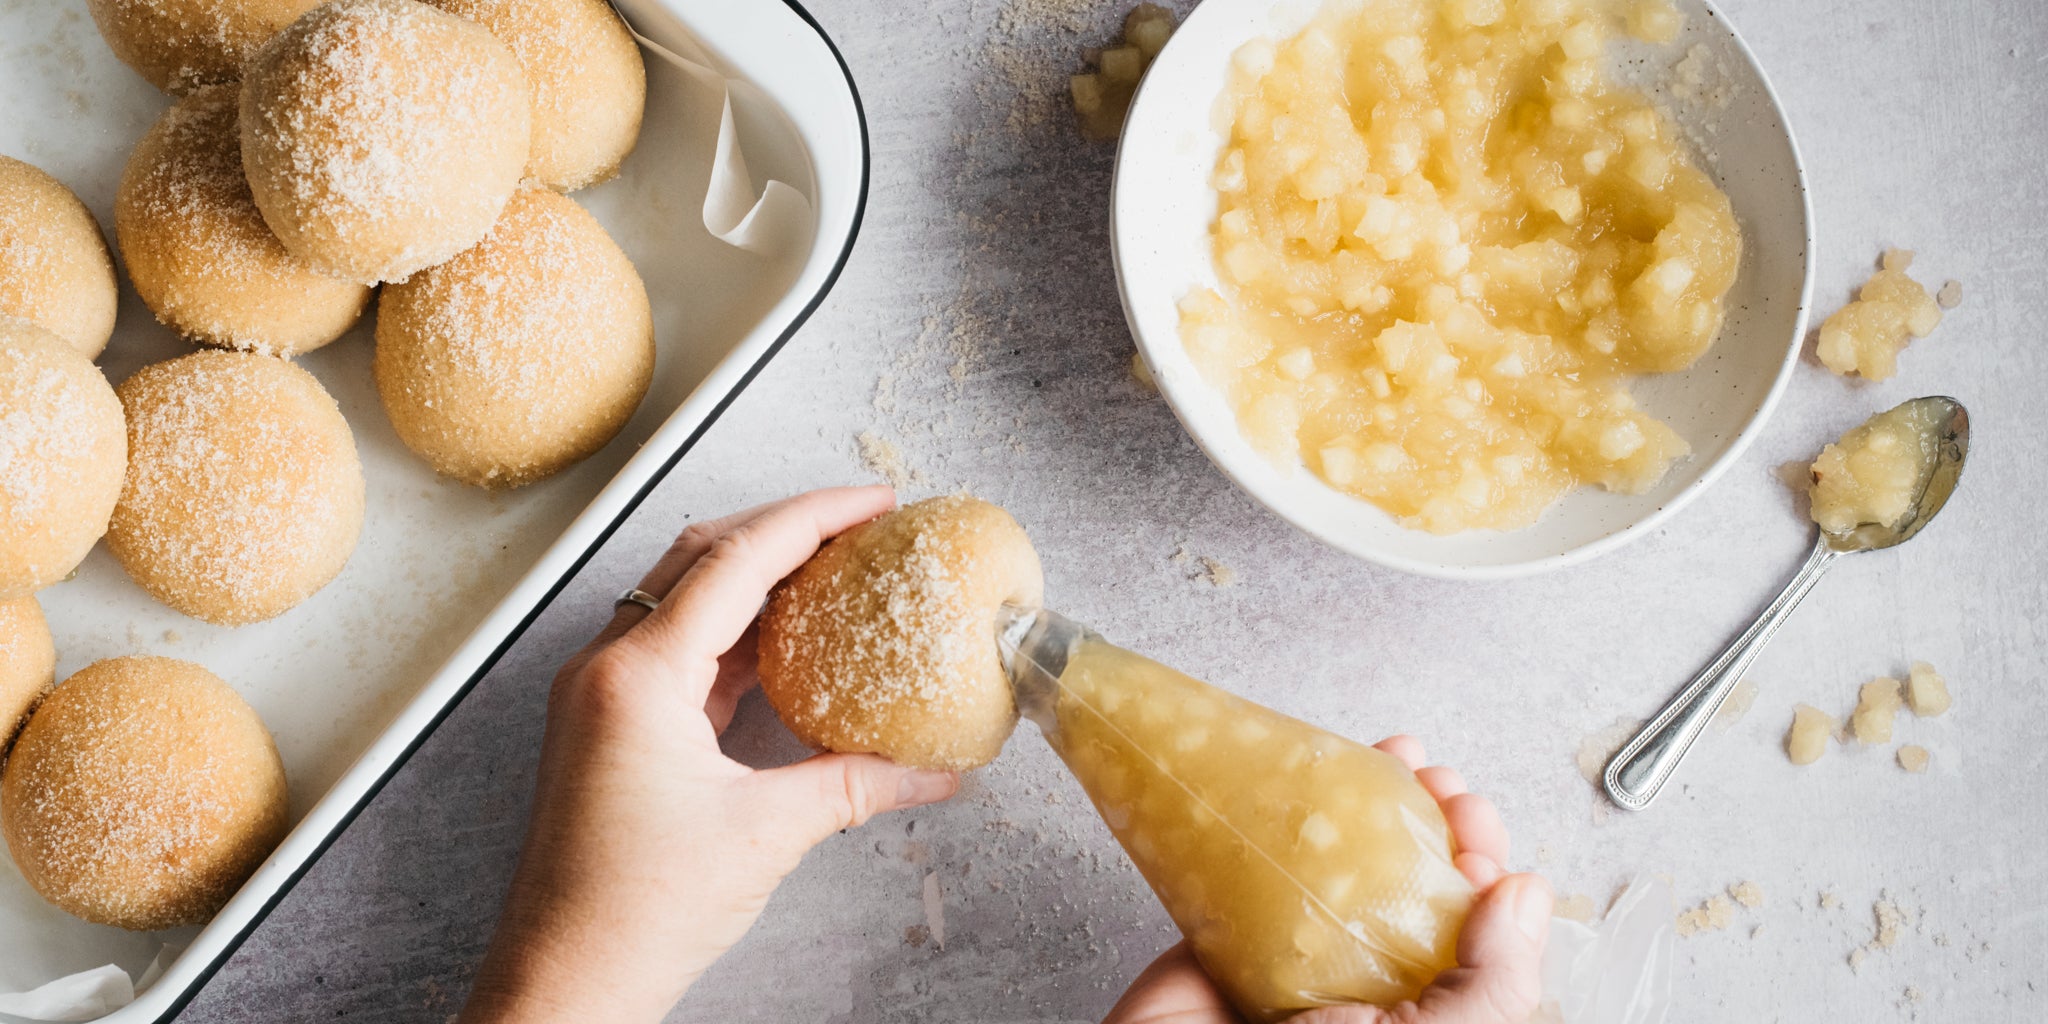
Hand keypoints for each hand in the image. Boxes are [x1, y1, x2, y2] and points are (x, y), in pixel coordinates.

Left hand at [461, 486, 959, 1023]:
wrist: (564, 981)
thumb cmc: (635, 912)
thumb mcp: (767, 834)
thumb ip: (859, 786)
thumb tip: (938, 770)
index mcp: (637, 675)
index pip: (737, 559)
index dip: (814, 518)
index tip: (874, 502)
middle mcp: (608, 668)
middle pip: (703, 557)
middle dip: (785, 529)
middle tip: (861, 526)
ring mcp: (603, 696)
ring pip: (687, 600)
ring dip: (761, 580)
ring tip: (836, 573)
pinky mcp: (611, 728)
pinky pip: (680, 653)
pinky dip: (738, 636)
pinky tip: (792, 646)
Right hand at [1100, 736, 1550, 1023]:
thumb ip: (1494, 981)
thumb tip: (1524, 894)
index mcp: (1424, 1010)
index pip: (1471, 927)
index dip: (1480, 866)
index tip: (1474, 831)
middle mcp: (1368, 977)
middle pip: (1414, 881)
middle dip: (1437, 821)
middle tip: (1441, 787)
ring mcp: (1301, 946)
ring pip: (1344, 860)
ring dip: (1375, 799)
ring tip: (1399, 758)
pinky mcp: (1232, 924)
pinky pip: (1265, 854)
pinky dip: (1287, 805)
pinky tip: (1316, 769)